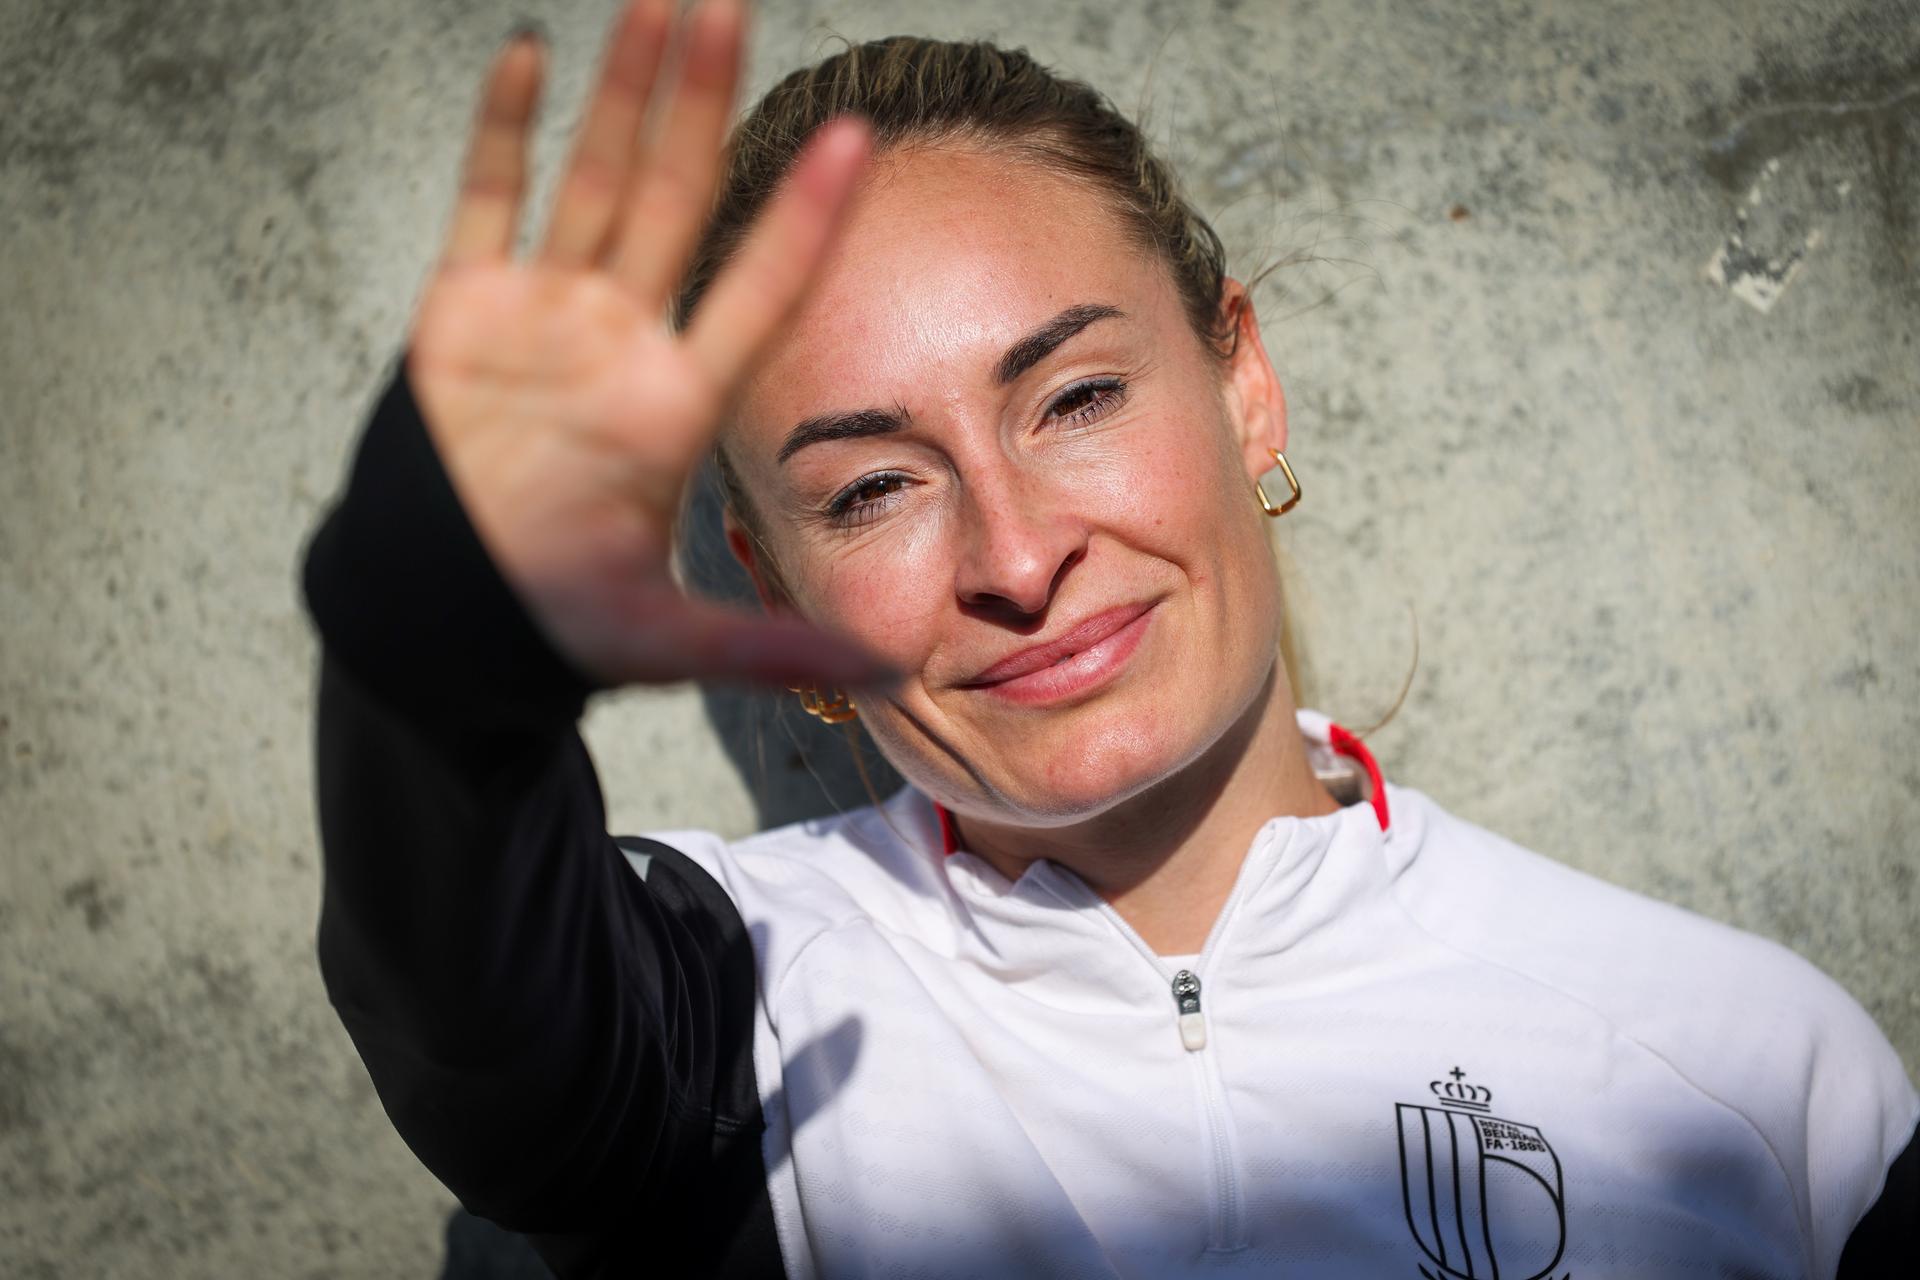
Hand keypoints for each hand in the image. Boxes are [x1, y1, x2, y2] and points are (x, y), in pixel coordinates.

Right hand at [405, 0, 886, 688]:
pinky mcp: (462, 310)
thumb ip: (772, 650)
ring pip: (592, 182)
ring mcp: (542, 318)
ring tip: (665, 3)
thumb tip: (895, 676)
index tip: (858, 142)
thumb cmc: (554, 625)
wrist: (444, 619)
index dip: (801, 218)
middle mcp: (620, 342)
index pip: (757, 290)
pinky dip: (503, 133)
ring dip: (624, 93)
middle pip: (674, 201)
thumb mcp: (667, 640)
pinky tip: (531, 53)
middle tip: (739, 6)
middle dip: (705, 106)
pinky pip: (486, 204)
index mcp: (674, 404)